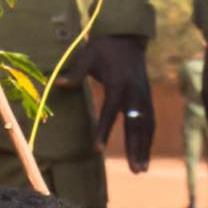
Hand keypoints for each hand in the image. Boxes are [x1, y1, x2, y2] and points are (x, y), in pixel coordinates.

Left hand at [55, 34, 152, 172]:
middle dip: (135, 148)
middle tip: (135, 170)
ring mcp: (144, 96)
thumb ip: (75, 72)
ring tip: (141, 170)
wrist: (128, 37)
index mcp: (118, 82)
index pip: (110, 111)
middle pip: (135, 125)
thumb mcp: (88, 54)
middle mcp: (134, 92)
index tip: (96, 149)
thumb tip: (58, 84)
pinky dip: (148, 140)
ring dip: (144, 149)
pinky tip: (145, 156)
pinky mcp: (148, 98)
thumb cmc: (105, 46)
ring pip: (146, 127)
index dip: (103, 130)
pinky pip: (150, 123)